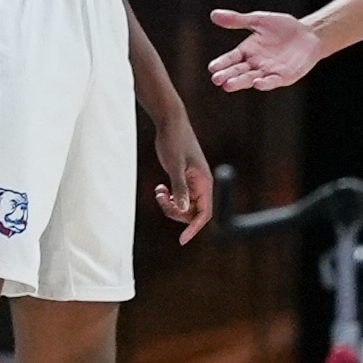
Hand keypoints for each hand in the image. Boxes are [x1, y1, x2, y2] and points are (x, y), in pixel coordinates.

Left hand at [152, 115, 212, 243]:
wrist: (170, 122)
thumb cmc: (174, 140)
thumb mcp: (175, 165)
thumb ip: (180, 187)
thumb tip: (183, 208)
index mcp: (204, 182)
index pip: (204, 213)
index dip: (194, 229)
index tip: (181, 240)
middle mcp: (201, 184)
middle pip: (192, 212)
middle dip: (175, 211)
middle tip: (160, 198)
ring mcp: (192, 181)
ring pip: (184, 205)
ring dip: (171, 204)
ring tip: (159, 192)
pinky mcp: (183, 177)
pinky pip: (179, 197)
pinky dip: (169, 197)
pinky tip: (160, 188)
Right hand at [207, 9, 323, 92]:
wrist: (308, 34)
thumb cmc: (283, 27)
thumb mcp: (259, 20)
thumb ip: (238, 20)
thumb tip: (213, 15)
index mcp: (247, 51)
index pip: (231, 59)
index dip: (222, 63)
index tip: (212, 67)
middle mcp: (255, 64)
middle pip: (238, 71)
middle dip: (227, 76)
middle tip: (216, 80)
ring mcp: (269, 71)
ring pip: (251, 79)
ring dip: (240, 83)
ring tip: (228, 85)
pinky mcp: (284, 77)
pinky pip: (272, 81)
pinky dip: (265, 83)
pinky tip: (257, 84)